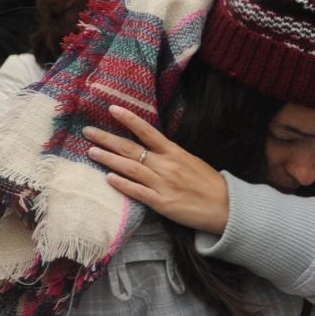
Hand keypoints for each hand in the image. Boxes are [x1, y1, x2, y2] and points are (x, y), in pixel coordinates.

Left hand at [85, 105, 229, 235]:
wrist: (227, 207)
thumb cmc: (210, 184)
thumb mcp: (192, 162)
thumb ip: (171, 156)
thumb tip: (151, 150)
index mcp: (175, 153)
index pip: (148, 132)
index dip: (129, 119)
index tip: (112, 108)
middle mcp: (167, 165)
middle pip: (131, 149)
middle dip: (107, 139)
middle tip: (88, 131)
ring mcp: (163, 184)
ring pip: (130, 168)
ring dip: (108, 159)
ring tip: (91, 152)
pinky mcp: (162, 203)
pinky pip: (138, 191)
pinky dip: (122, 184)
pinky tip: (108, 178)